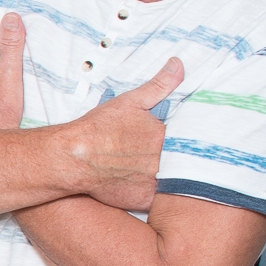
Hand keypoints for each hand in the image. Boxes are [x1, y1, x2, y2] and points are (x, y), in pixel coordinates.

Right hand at [63, 56, 183, 213]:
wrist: (72, 158)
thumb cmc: (98, 129)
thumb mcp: (131, 101)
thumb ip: (160, 85)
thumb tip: (178, 65)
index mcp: (167, 135)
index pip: (192, 138)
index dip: (190, 139)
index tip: (192, 138)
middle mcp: (166, 160)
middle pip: (186, 161)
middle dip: (186, 159)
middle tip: (176, 156)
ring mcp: (156, 181)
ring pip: (177, 181)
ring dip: (176, 178)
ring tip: (165, 172)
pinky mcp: (145, 199)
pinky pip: (161, 199)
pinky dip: (158, 195)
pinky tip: (152, 186)